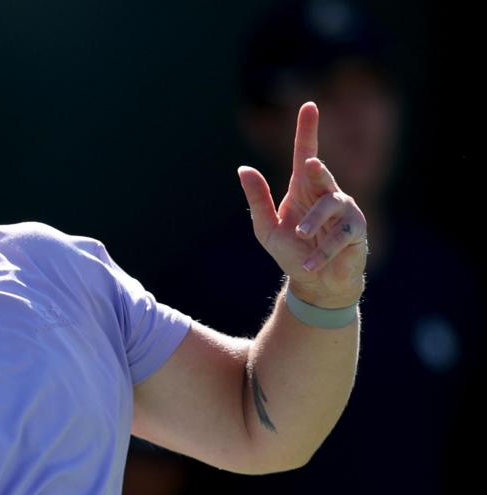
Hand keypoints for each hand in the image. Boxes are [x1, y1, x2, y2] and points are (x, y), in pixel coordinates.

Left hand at [237, 101, 367, 306]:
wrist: (314, 283)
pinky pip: (340, 235)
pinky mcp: (356, 231)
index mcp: (303, 189)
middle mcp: (326, 194)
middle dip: (317, 169)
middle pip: (322, 173)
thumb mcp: (267, 228)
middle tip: (308, 165)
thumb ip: (258, 199)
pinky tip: (309, 263)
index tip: (309, 106)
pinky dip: (322, 251)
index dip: (307, 130)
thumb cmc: (292, 252)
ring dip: (313, 222)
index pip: (304, 154)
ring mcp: (344, 211)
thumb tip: (243, 169)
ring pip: (331, 205)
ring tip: (299, 236)